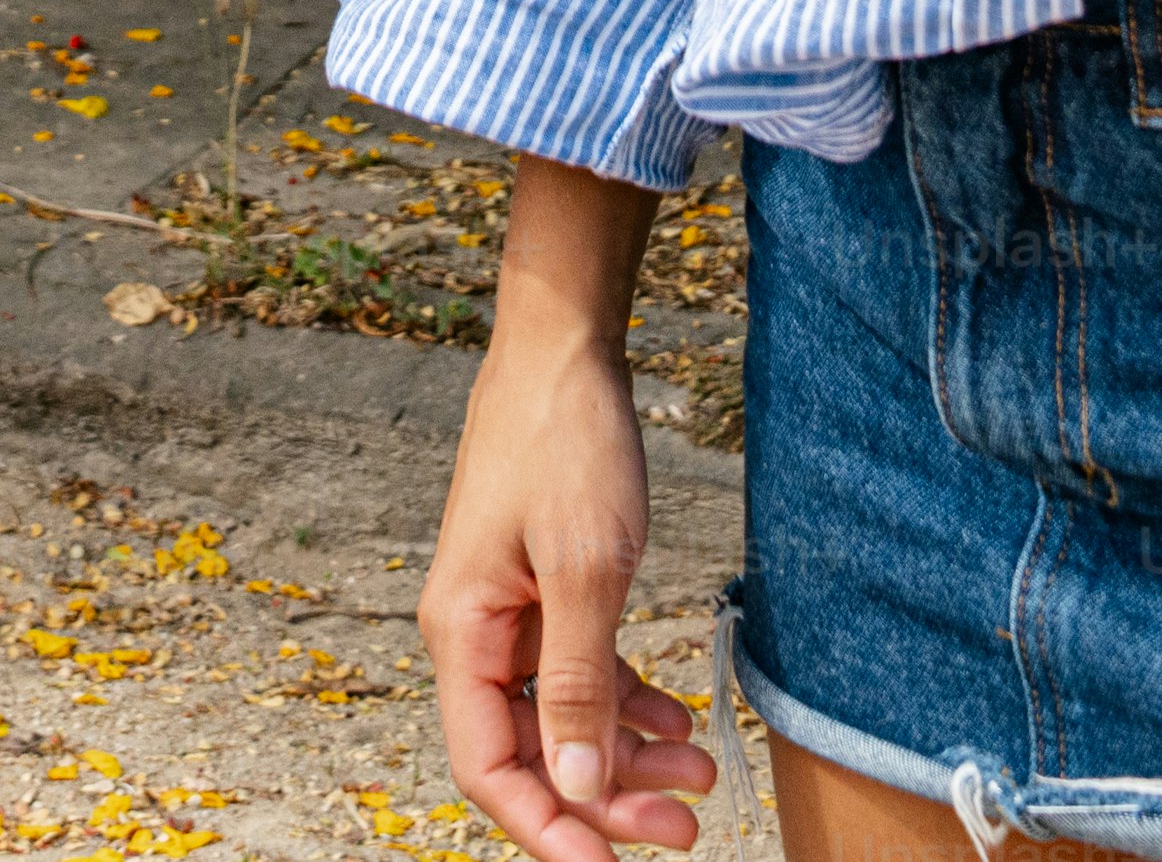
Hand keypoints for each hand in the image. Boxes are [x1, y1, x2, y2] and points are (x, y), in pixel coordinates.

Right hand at [422, 333, 721, 861]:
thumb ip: (577, 682)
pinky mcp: (548, 590)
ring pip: (562, 718)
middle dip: (605, 799)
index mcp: (461, 633)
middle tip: (685, 826)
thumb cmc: (565, 442)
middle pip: (529, 752)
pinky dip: (627, 702)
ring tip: (700, 775)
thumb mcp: (585, 569)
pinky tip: (677, 719)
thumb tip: (575, 787)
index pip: (486, 767)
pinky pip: (581, 673)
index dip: (544, 826)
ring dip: (626, 755)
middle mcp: (476, 633)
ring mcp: (512, 613)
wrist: (568, 348)